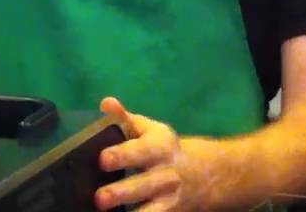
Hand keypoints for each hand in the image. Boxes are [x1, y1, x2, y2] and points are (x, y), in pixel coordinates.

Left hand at [95, 97, 203, 211]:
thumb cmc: (162, 148)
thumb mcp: (149, 130)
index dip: (123, 155)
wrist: (206, 175)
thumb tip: (106, 103)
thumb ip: (124, 118)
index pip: (141, 150)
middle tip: (99, 198)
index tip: (103, 159)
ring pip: (151, 211)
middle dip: (121, 192)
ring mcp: (171, 200)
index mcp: (160, 147)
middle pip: (144, 185)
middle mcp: (167, 174)